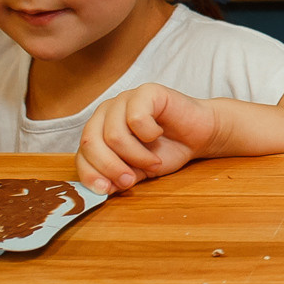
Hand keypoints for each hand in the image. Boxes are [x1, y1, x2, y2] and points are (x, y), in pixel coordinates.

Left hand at [76, 84, 220, 193]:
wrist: (201, 135)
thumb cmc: (169, 150)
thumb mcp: (138, 171)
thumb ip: (118, 177)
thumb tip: (102, 189)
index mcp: (98, 130)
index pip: (82, 154)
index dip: (91, 174)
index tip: (107, 190)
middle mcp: (106, 112)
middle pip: (91, 143)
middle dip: (110, 167)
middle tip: (129, 180)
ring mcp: (124, 100)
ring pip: (114, 135)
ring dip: (136, 156)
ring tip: (154, 161)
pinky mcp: (145, 92)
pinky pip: (136, 119)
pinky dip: (149, 134)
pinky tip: (159, 134)